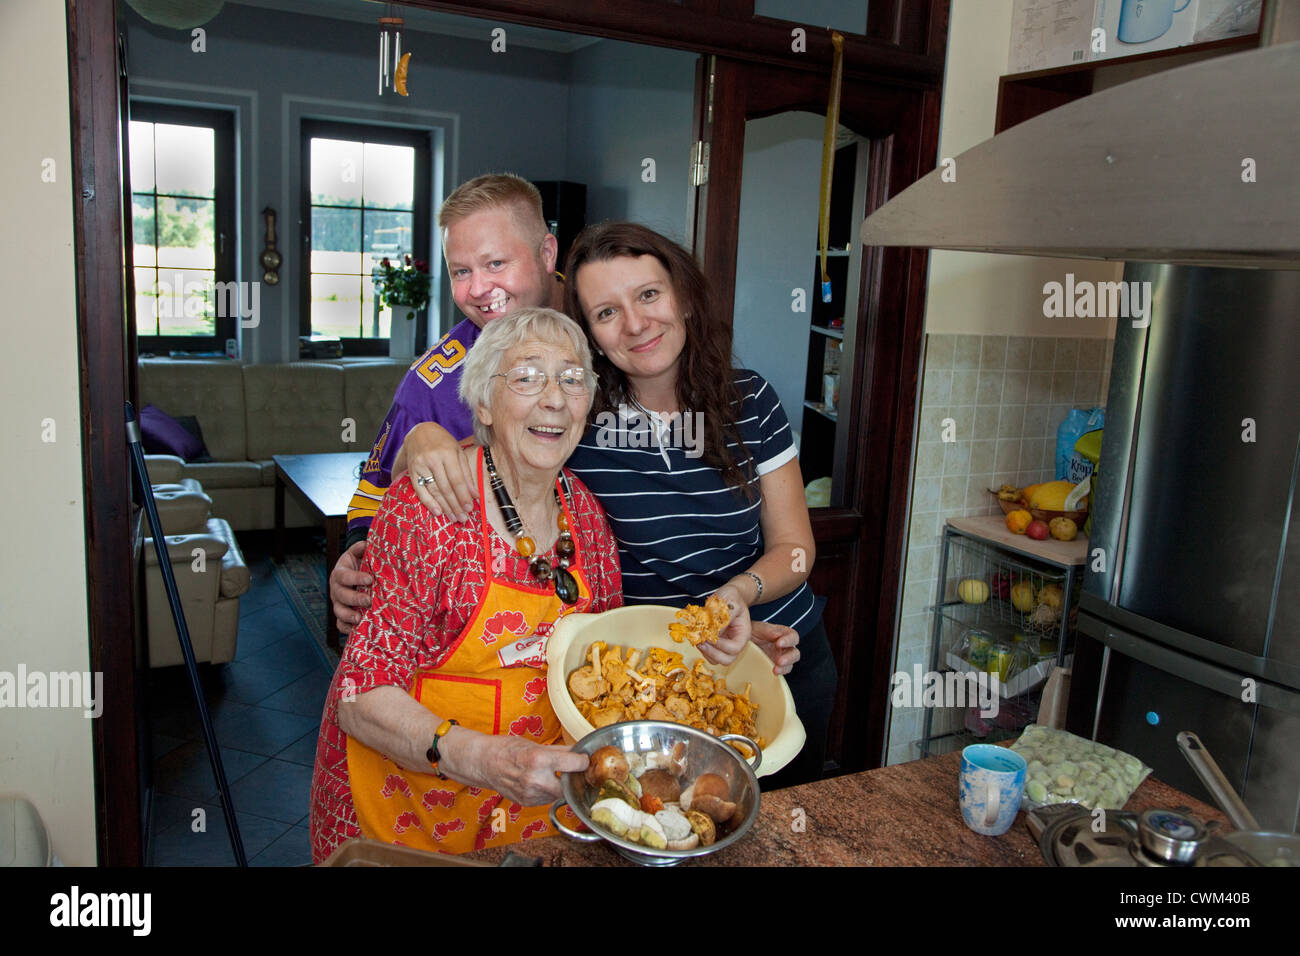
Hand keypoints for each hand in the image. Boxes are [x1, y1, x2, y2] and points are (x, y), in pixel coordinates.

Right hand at [330, 540, 370, 635]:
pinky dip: (346, 628)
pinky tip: (356, 629)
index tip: (369, 579)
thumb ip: (362, 547)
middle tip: (369, 600)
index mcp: (340, 572)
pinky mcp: (342, 614)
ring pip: (338, 611)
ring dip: (348, 615)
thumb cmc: (361, 562)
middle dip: (354, 598)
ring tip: (359, 618)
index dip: (355, 578)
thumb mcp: (360, 553)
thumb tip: (367, 543)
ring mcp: (338, 603)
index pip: (344, 575)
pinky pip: (340, 624)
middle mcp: (336, 588)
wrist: (356, 573)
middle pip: (340, 595)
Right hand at [403, 422, 477, 521]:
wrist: (419, 432)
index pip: (457, 479)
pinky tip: (438, 512)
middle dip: (455, 505)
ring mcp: (420, 465)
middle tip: (463, 518)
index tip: (470, 508)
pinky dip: (429, 503)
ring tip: (454, 518)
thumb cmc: (443, 442)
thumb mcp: (458, 452)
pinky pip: (420, 490)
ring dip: (445, 507)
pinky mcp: (411, 471)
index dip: (463, 495)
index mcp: (447, 452)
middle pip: (445, 487)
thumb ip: (466, 473)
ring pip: (434, 490)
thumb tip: (474, 495)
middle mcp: (432, 459)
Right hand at [441, 727, 588, 806]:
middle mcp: (536, 779)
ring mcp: (530, 794)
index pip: (574, 764)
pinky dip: (547, 791)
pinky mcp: (527, 803)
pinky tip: (540, 781)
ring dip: (560, 785)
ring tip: (551, 774)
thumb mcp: (535, 744)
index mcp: (540, 760)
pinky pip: (545, 799)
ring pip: (558, 794)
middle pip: (569, 785)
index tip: (584, 759)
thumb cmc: (507, 749)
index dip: (583, 761)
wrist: (483, 763)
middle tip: (572, 770)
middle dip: (572, 778)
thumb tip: (578, 751)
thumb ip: (560, 750)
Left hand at [697, 583, 749, 667]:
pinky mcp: (715, 643)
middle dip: (712, 653)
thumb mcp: (730, 602)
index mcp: (743, 634)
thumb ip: (723, 616)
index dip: (721, 645)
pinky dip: (702, 648)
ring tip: (698, 638)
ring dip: (705, 652)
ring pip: (716, 659)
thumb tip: (712, 630)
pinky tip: (697, 636)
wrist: (730, 597)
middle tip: (701, 642)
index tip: (709, 636)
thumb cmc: (732, 597)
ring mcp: (725, 644)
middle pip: (727, 660)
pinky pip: (708, 653)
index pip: (735, 648)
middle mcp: (735, 642)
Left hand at [750, 620, 800, 675]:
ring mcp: (780, 659)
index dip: (789, 640)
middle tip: (780, 661)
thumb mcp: (757, 628)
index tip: (779, 643)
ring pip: (789, 665)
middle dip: (789, 658)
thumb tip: (777, 635)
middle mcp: (784, 648)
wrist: (741, 643)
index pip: (793, 636)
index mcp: (783, 635)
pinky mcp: (775, 668)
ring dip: (784, 668)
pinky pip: (780, 673)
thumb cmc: (751, 633)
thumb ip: (768, 631)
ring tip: (775, 670)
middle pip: (795, 653)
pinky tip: (772, 673)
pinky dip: (778, 673)